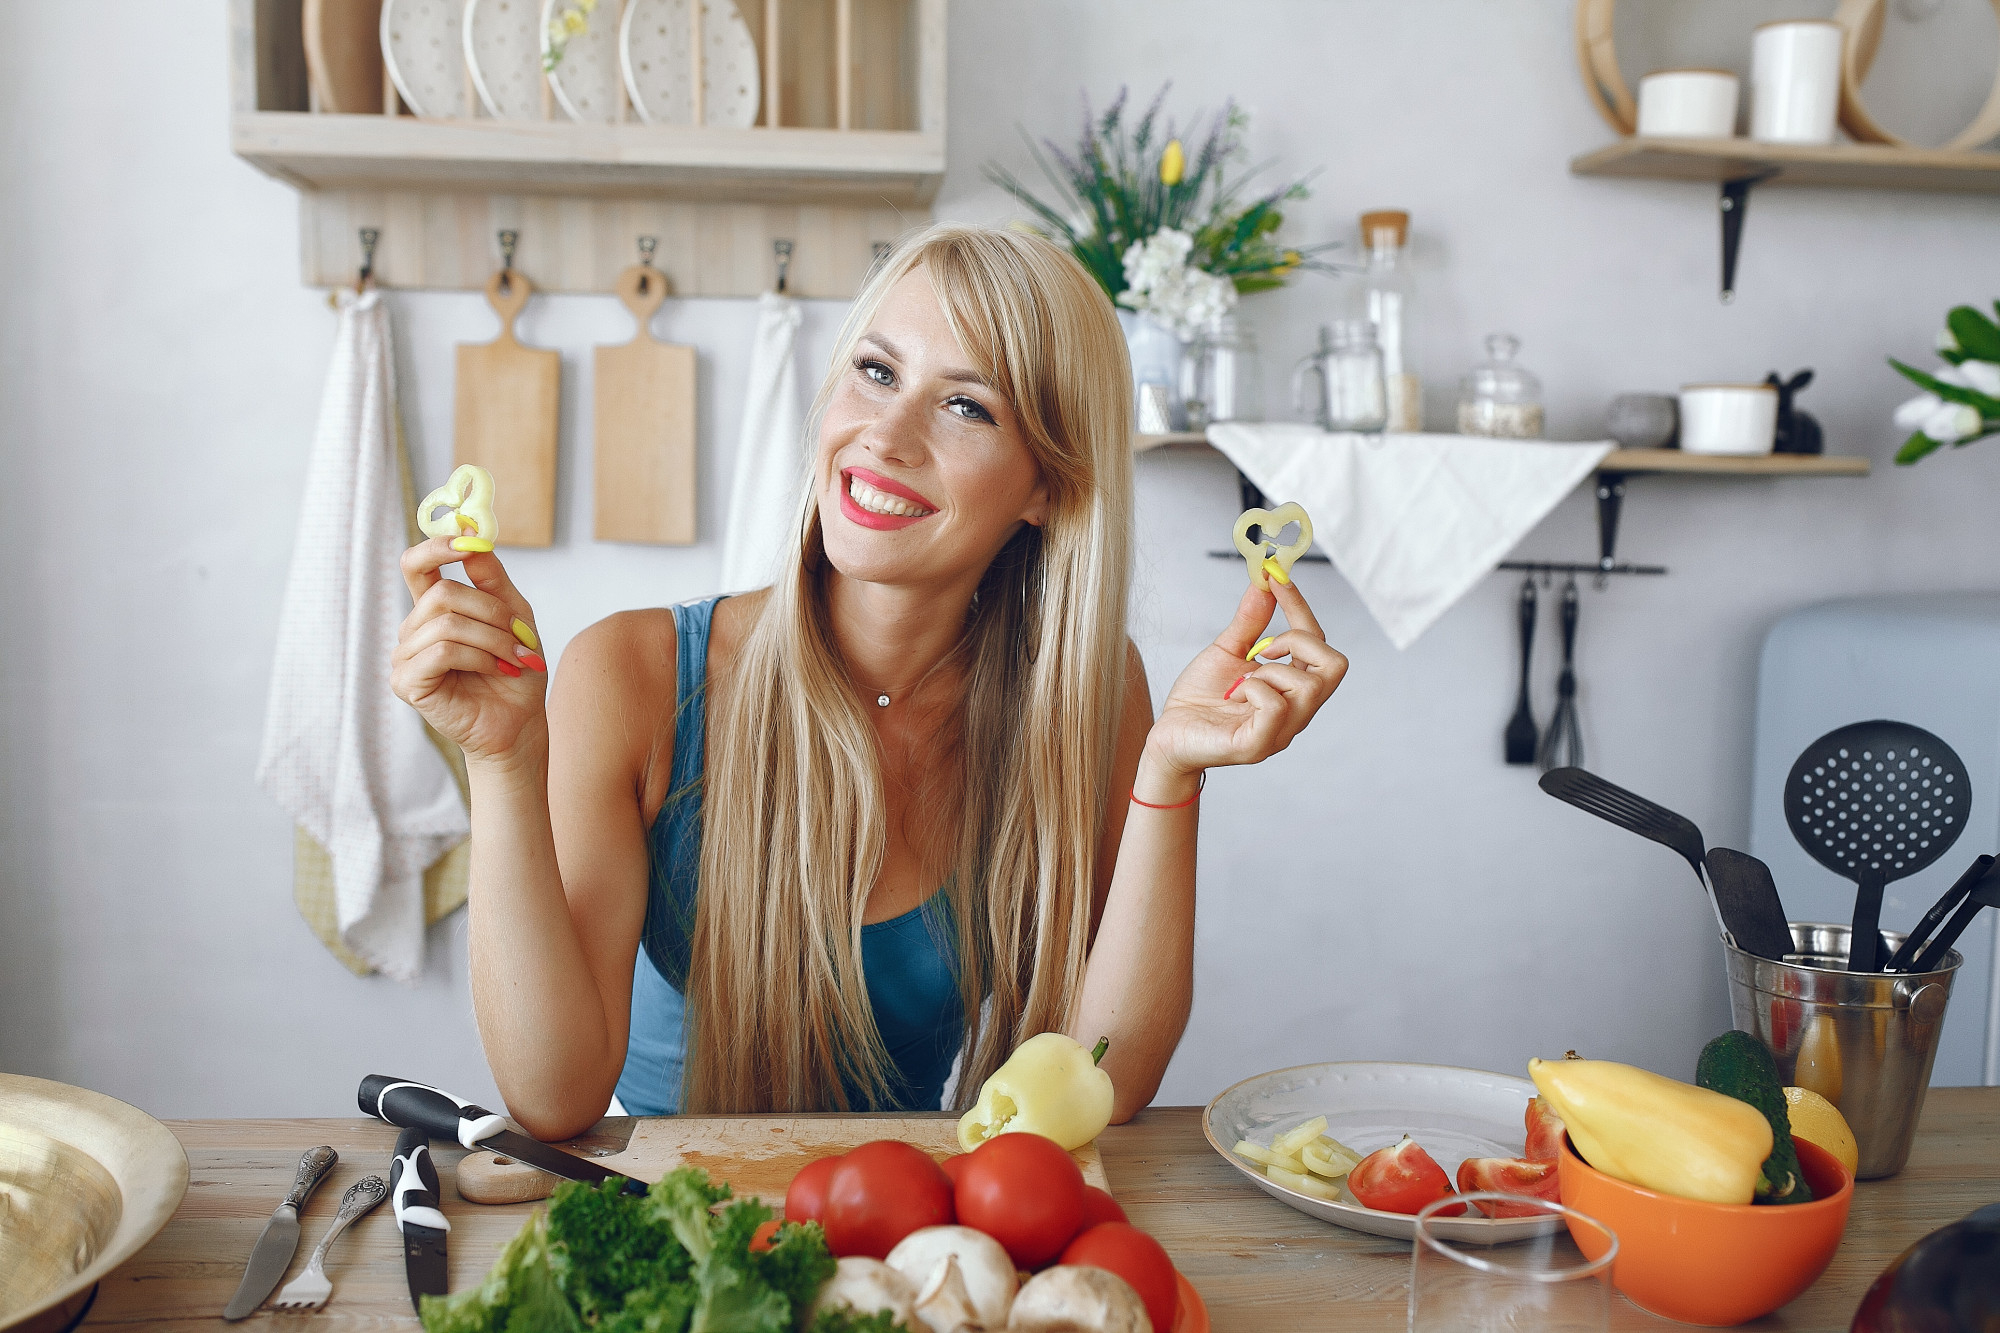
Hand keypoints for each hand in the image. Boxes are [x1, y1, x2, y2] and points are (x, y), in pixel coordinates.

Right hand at [391, 537, 547, 767]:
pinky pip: (442, 651)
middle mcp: (414, 629)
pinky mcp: (407, 682)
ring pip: (447, 623)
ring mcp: (406, 656)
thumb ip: (492, 579)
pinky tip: (495, 671)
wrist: (520, 722)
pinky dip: (478, 658)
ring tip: (514, 659)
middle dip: (491, 612)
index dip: (436, 547)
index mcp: (434, 609)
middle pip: (442, 593)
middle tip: (520, 637)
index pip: (417, 565)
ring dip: (492, 640)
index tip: (467, 541)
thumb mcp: (514, 616)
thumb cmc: (515, 671)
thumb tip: (474, 538)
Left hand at [1144, 578, 1347, 778]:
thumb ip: (1250, 620)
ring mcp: (1280, 732)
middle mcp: (1297, 713)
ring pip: (1307, 686)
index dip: (1300, 607)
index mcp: (1293, 690)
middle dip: (1297, 641)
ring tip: (1240, 684)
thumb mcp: (1227, 651)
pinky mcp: (1257, 746)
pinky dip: (1253, 690)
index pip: (1321, 645)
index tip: (1275, 579)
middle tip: (1262, 648)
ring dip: (1268, 671)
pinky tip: (1233, 696)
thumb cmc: (1199, 699)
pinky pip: (1276, 707)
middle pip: (1335, 666)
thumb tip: (1265, 581)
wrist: (1168, 735)